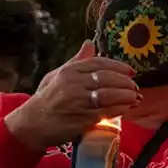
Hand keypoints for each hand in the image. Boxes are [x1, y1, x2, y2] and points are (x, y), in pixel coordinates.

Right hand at [4, 42, 139, 149]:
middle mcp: (74, 84)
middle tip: (135, 87)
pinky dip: (120, 109)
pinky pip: (107, 112)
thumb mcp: (58, 75)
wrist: (33, 124)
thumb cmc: (47, 98)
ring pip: (110, 95)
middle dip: (125, 82)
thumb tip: (90, 44)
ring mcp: (79, 102)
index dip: (118, 66)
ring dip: (126, 96)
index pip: (99, 63)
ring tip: (135, 97)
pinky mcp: (83, 119)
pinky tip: (127, 108)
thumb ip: (77, 61)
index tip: (131, 71)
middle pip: (107, 78)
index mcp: (69, 71)